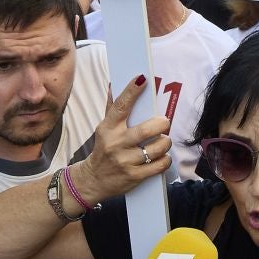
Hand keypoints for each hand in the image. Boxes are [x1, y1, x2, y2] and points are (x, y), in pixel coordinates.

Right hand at [69, 77, 171, 203]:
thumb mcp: (104, 129)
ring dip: (165, 143)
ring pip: (157, 148)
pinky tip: (162, 156)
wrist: (93, 180)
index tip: (143, 78)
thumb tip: (114, 83)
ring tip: (163, 141)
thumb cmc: (103, 149)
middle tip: (164, 122)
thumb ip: (112, 108)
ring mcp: (125, 161)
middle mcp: (116, 144)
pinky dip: (166, 159)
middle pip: (146, 130)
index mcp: (108, 128)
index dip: (132, 91)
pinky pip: (159, 165)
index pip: (120, 106)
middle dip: (161, 124)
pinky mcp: (134, 176)